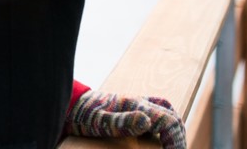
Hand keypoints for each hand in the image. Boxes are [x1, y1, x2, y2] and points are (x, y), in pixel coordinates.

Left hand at [64, 90, 185, 148]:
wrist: (68, 104)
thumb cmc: (81, 114)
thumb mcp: (100, 122)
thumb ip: (122, 122)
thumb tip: (148, 122)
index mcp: (135, 105)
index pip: (168, 121)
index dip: (176, 140)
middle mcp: (138, 102)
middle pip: (171, 116)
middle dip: (178, 136)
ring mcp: (134, 104)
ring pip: (165, 111)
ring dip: (173, 128)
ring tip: (173, 146)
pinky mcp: (129, 108)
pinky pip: (154, 112)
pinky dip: (162, 124)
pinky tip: (157, 137)